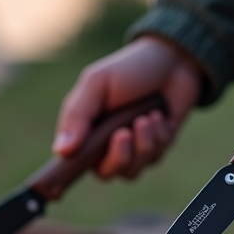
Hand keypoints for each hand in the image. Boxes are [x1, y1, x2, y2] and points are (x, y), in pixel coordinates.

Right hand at [53, 36, 201, 178]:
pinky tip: (159, 115)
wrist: (172, 60)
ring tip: (147, 116)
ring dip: (143, 144)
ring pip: (132, 170)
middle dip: (119, 156)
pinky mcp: (156, 147)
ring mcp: (132, 148)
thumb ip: (78, 116)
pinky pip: (155, 159)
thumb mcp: (97, 84)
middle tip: (125, 132)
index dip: (72, 170)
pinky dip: (159, 137)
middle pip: (105, 173)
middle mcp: (105, 143)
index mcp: (84, 128)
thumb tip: (61, 151)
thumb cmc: (129, 68)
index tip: (85, 161)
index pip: (71, 162)